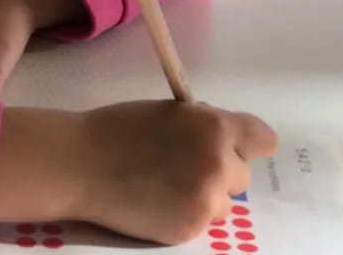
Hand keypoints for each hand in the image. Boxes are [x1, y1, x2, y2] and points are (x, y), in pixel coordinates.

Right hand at [78, 101, 278, 243]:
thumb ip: (201, 126)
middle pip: (242, 174)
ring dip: (203, 195)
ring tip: (164, 186)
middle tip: (180, 164)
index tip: (223, 144)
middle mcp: (219, 166)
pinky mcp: (190, 230)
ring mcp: (206, 202)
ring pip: (223, 202)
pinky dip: (183, 213)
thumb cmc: (117, 128)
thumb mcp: (167, 112)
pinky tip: (154, 202)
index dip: (242, 142)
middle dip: (218, 170)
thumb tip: (220, 141)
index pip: (263, 140)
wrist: (79, 164)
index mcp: (214, 128)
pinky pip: (201, 221)